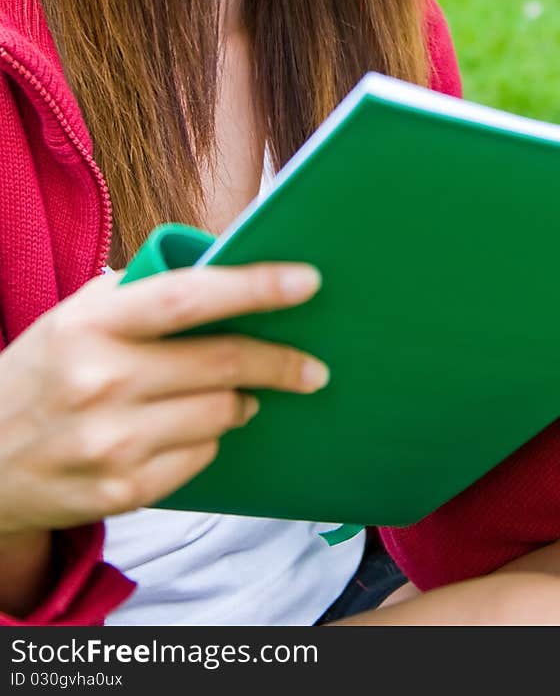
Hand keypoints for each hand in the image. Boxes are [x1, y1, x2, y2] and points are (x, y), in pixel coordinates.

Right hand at [0, 262, 325, 535]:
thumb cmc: (41, 374)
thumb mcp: (74, 317)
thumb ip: (140, 293)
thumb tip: (224, 273)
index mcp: (91, 326)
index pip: (188, 298)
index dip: (254, 287)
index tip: (307, 281)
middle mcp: (101, 382)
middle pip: (223, 363)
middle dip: (282, 362)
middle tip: (314, 366)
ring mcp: (111, 442)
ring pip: (222, 414)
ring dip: (244, 400)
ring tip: (242, 393)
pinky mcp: (122, 490)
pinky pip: (201, 455)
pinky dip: (210, 438)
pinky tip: (192, 427)